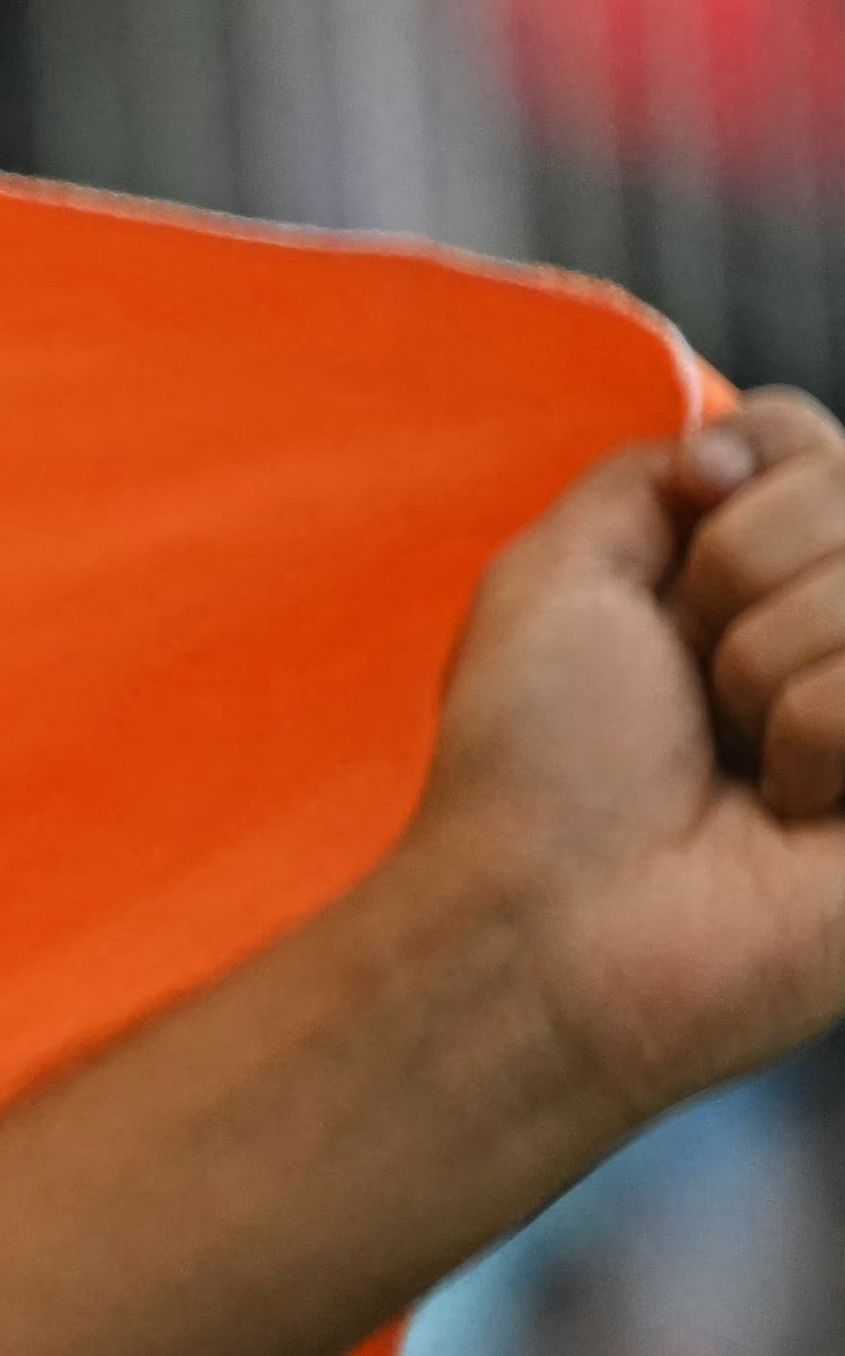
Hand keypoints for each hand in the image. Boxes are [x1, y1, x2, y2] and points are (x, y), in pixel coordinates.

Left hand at [415, 389, 844, 1137]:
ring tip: (739, 764)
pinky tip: (795, 810)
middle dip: (739, 580)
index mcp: (773, 572)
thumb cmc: (539, 765)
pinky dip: (819, 735)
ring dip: (769, 670)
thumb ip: (655, 474)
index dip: (745, 478)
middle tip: (696, 694)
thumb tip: (732, 439)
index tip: (676, 558)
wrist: (551, 919)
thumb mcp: (562, 577)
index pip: (813, 435)